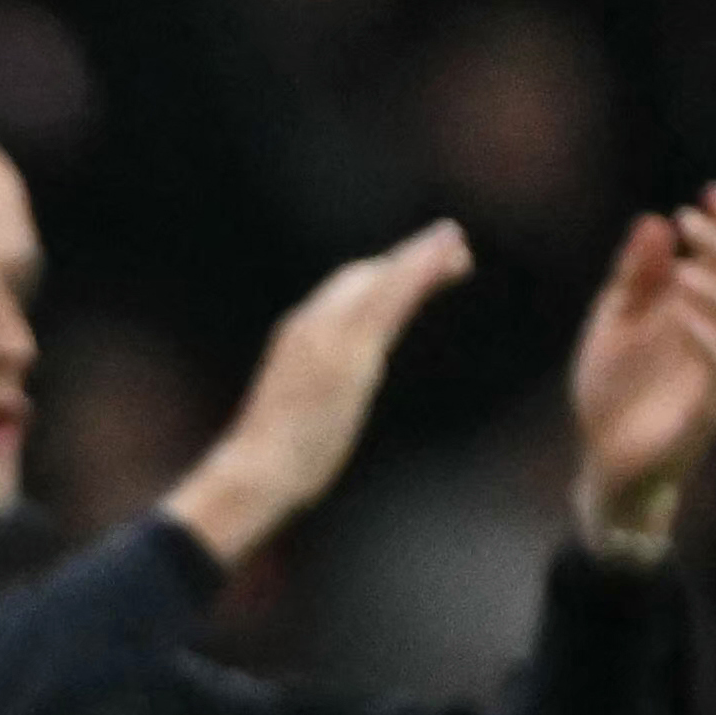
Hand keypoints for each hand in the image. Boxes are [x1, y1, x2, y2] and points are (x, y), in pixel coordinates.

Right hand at [160, 219, 474, 569]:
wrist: (256, 472)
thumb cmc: (275, 457)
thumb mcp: (301, 412)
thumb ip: (323, 390)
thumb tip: (334, 403)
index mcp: (300, 336)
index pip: (346, 291)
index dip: (386, 275)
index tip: (423, 270)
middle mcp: (312, 324)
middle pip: (365, 276)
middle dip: (411, 259)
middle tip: (458, 254)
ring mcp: (330, 335)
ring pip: (380, 280)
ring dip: (421, 256)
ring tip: (457, 242)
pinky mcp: (350, 352)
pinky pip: (390, 301)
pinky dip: (418, 272)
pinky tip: (444, 257)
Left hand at [568, 183, 715, 554]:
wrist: (603, 463)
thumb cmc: (613, 393)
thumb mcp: (613, 325)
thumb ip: (634, 279)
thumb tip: (654, 222)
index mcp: (697, 316)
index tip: (711, 191)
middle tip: (690, 219)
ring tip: (686, 268)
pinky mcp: (707, 415)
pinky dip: (708, 342)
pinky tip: (684, 318)